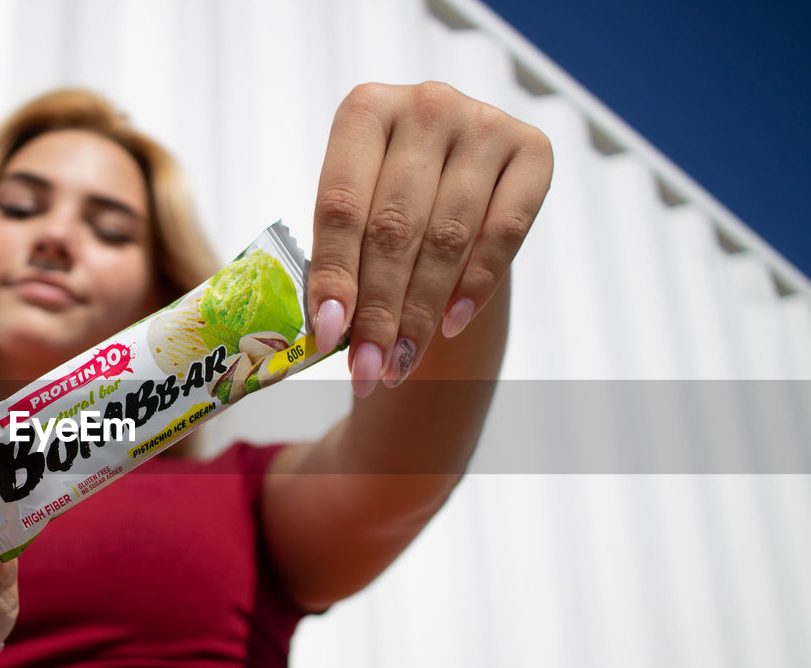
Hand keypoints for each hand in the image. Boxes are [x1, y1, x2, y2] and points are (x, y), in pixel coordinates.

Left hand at [308, 82, 552, 394]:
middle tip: (366, 370)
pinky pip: (504, 231)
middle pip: (395, 226)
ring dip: (420, 312)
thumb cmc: (386, 210)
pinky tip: (450, 326)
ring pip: (448, 236)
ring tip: (397, 365)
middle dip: (379, 310)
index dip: (335, 274)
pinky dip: (475, 285)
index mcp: (363, 110)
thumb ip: (340, 262)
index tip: (328, 335)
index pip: (342, 205)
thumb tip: (329, 332)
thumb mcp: (353, 221)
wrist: (451, 188)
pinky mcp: (533, 150)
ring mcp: (483, 123)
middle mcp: (425, 105)